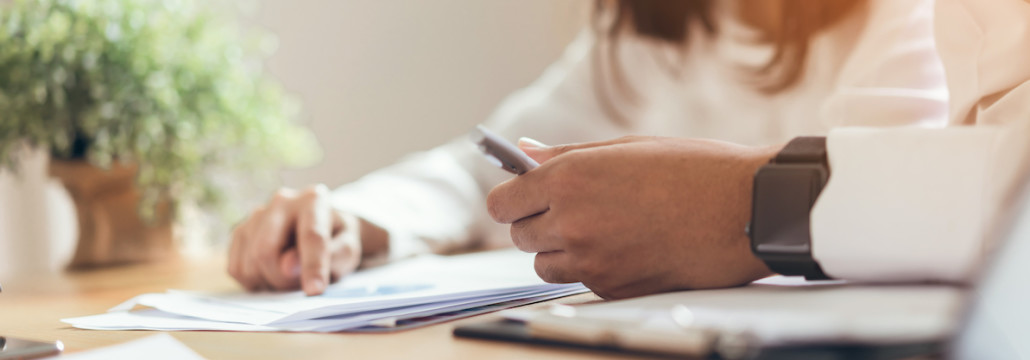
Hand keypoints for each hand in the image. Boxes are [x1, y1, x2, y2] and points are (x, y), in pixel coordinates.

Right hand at [229, 184, 372, 294]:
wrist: (322, 228)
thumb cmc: (337, 240)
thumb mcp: (348, 248)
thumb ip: (330, 255)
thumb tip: (288, 266)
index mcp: (314, 200)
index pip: (311, 236)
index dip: (313, 266)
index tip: (314, 291)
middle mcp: (282, 201)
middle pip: (266, 251)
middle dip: (283, 279)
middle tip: (300, 286)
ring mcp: (256, 215)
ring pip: (250, 263)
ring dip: (270, 283)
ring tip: (290, 278)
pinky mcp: (240, 232)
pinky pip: (236, 269)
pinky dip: (254, 282)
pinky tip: (272, 275)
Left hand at [487, 136, 777, 298]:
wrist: (745, 209)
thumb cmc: (692, 169)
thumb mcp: (624, 147)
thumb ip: (566, 155)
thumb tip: (524, 153)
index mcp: (569, 179)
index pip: (502, 203)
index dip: (511, 199)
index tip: (523, 197)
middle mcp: (572, 223)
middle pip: (519, 236)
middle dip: (537, 222)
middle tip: (571, 208)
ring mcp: (591, 261)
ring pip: (544, 265)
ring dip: (560, 250)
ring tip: (601, 228)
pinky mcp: (613, 288)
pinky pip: (580, 282)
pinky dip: (592, 268)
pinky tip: (626, 246)